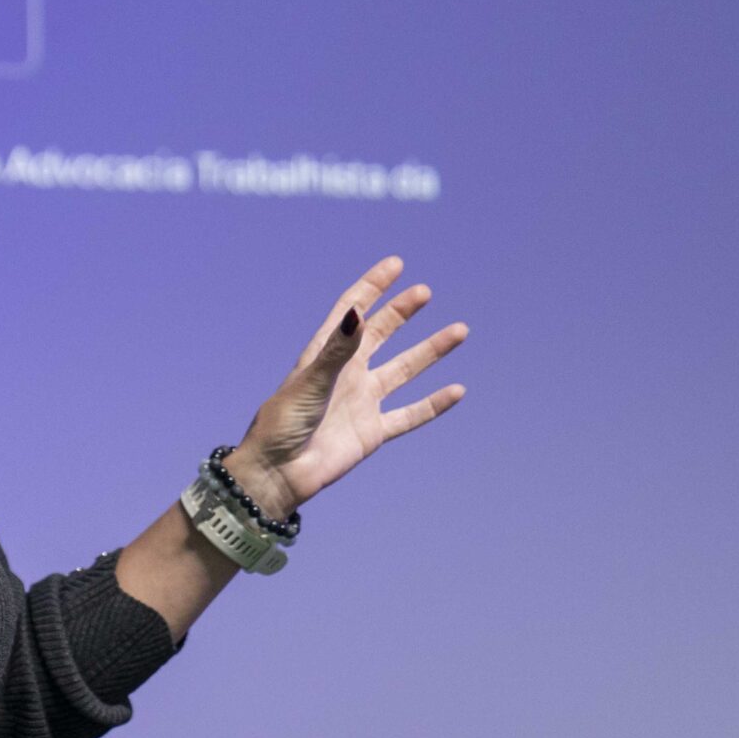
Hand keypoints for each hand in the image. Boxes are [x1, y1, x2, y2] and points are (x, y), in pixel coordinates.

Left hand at [225, 256, 467, 519]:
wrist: (279, 472)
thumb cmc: (283, 423)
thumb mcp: (310, 381)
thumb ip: (338, 350)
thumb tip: (360, 312)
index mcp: (325, 355)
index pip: (351, 311)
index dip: (371, 287)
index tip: (395, 265)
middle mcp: (348, 373)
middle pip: (381, 333)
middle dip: (402, 312)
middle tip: (424, 292)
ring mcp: (363, 402)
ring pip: (405, 369)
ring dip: (430, 351)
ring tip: (459, 330)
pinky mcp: (373, 431)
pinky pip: (410, 415)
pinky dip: (434, 404)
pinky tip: (457, 390)